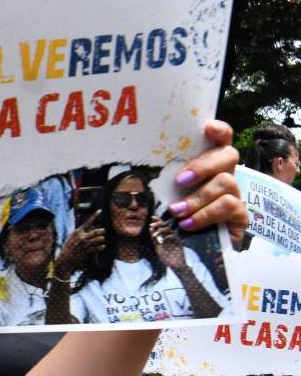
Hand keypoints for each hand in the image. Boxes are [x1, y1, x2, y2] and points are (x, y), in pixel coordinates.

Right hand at [54, 210, 104, 279]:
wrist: (65, 260)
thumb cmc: (67, 248)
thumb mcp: (71, 238)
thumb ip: (79, 233)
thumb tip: (85, 228)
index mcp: (77, 232)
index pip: (88, 222)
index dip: (95, 216)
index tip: (100, 210)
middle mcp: (81, 237)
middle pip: (96, 231)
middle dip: (101, 231)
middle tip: (103, 231)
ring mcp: (85, 244)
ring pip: (99, 239)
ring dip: (102, 239)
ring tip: (102, 240)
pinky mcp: (87, 251)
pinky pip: (98, 248)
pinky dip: (101, 247)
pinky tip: (102, 246)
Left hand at [151, 217, 187, 270]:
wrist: (174, 267)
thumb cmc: (167, 258)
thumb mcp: (158, 247)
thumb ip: (155, 239)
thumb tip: (150, 228)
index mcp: (166, 236)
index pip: (162, 226)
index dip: (158, 220)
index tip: (152, 217)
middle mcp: (171, 236)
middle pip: (166, 225)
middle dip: (158, 223)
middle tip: (151, 225)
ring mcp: (175, 239)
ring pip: (169, 229)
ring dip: (160, 230)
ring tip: (154, 235)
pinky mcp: (179, 242)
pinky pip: (173, 235)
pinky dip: (165, 235)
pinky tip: (161, 238)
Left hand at [166, 120, 246, 244]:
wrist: (190, 247)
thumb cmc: (174, 211)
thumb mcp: (165, 192)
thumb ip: (162, 177)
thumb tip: (134, 165)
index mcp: (208, 163)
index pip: (222, 138)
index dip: (219, 130)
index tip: (207, 127)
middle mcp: (226, 174)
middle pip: (228, 155)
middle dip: (203, 166)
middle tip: (180, 181)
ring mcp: (236, 194)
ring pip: (226, 183)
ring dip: (198, 198)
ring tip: (177, 211)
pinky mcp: (240, 216)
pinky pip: (230, 206)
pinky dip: (205, 214)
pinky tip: (187, 223)